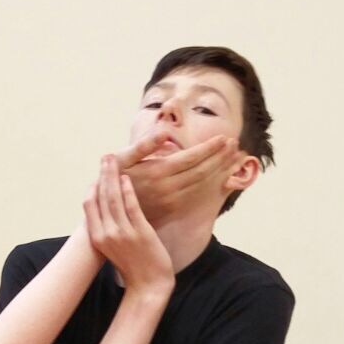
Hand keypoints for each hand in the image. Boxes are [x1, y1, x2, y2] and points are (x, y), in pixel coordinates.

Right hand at [83, 155, 172, 293]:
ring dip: (113, 177)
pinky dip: (128, 191)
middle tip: (105, 158)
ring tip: (115, 161)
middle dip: (103, 175)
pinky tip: (128, 179)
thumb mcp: (113, 249)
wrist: (149, 286)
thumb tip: (107, 214)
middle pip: (100, 198)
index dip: (92, 187)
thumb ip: (108, 231)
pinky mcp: (140, 233)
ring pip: (114, 199)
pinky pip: (131, 207)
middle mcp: (107, 234)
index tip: (97, 174)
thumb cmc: (133, 267)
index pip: (89, 206)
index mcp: (97, 238)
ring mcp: (123, 234)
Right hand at [115, 134, 240, 222]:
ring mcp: (171, 200)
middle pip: (202, 171)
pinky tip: (221, 175)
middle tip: (236, 144)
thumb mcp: (122, 158)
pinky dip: (212, 183)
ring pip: (203, 184)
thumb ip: (144, 144)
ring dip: (220, 170)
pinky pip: (197, 194)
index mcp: (158, 172)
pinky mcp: (172, 208)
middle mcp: (168, 188)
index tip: (226, 138)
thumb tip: (165, 132)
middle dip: (221, 157)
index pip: (192, 158)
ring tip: (234, 157)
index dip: (210, 148)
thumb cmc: (112, 178)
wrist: (107, 211)